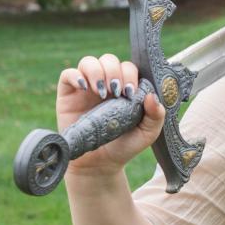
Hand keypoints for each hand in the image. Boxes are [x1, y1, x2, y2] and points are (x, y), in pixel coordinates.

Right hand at [56, 54, 165, 175]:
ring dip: (97, 72)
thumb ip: (156, 116)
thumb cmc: (124, 146)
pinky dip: (76, 75)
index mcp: (125, 88)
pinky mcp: (68, 94)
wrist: (99, 165)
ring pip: (89, 62)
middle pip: (109, 60)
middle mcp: (106, 83)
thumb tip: (151, 96)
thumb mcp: (147, 133)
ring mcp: (86, 87)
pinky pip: (68, 74)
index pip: (128, 67)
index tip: (130, 93)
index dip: (130, 74)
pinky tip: (84, 88)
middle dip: (115, 71)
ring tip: (102, 92)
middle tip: (117, 92)